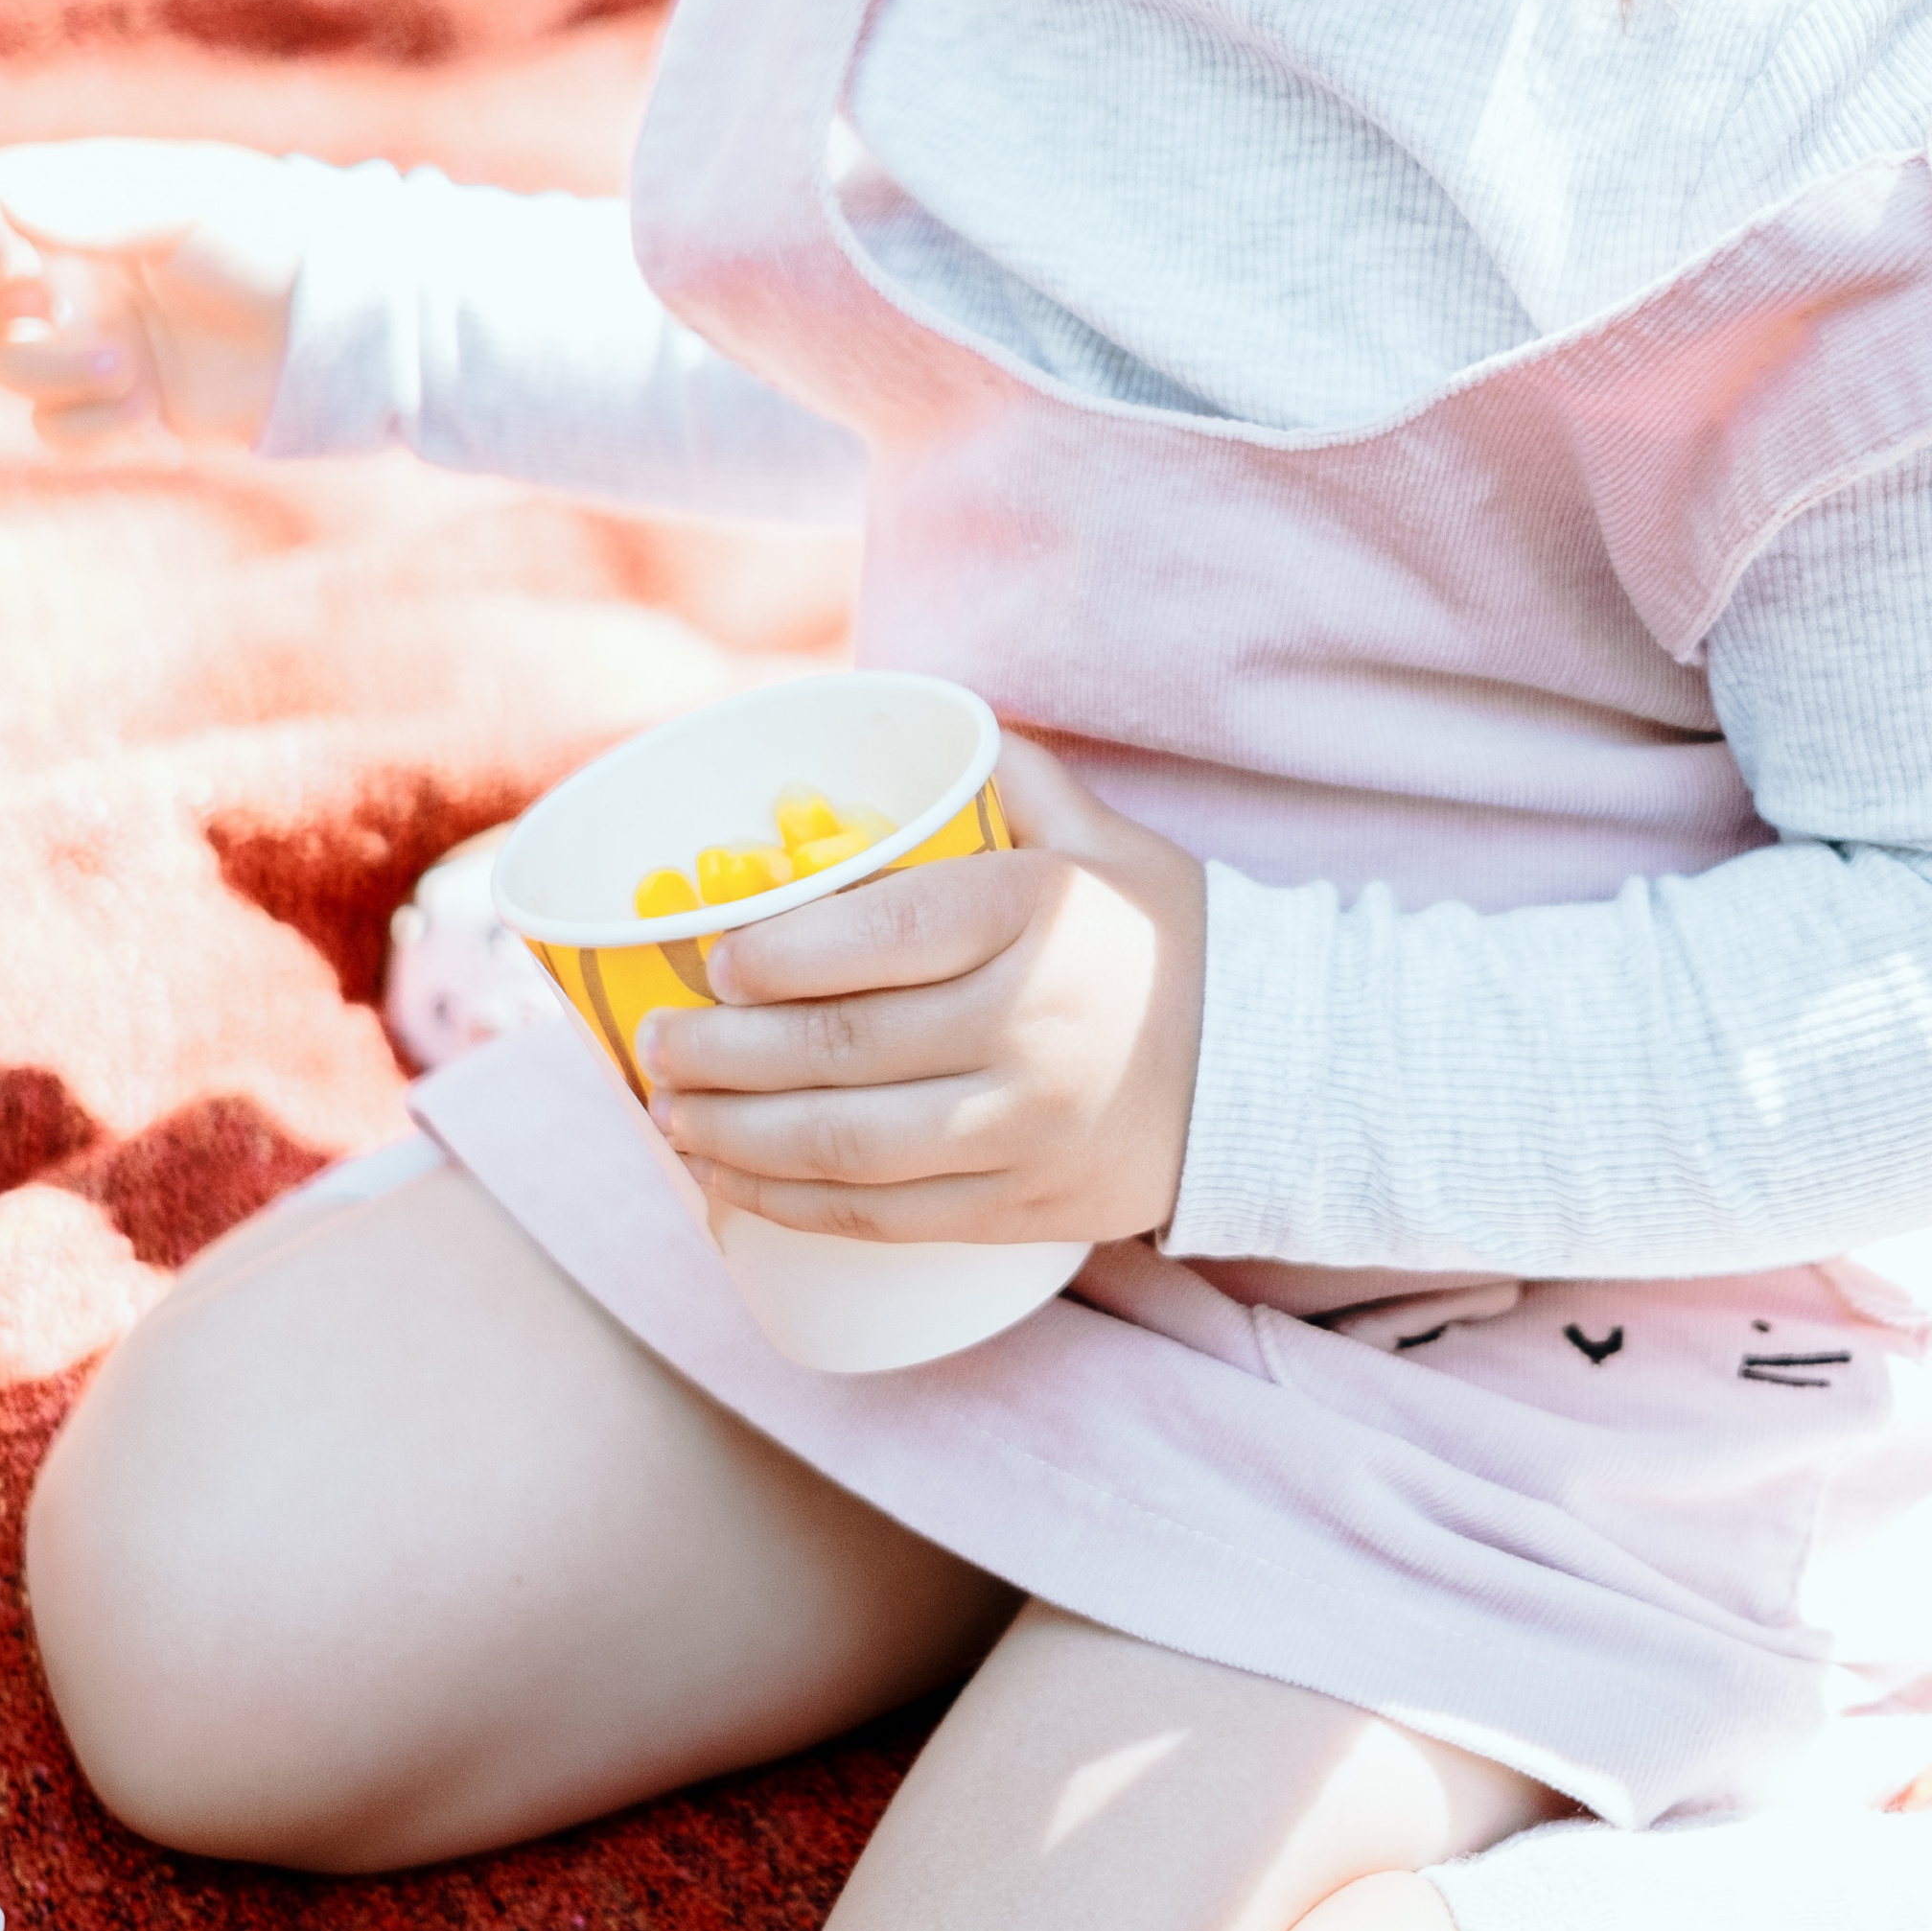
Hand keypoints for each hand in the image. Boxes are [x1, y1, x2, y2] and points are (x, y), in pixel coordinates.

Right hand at [0, 138, 310, 447]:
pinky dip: (95, 429)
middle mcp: (70, 275)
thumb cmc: (272, 241)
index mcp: (77, 207)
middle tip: (54, 305)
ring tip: (131, 372)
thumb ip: (98, 201)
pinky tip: (155, 419)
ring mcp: (89, 343)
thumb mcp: (192, 203)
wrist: (336, 331)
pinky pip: (58, 431)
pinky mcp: (117, 407)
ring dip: (54, 373)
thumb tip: (3, 194)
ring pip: (8, 367)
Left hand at [639, 736, 1206, 1247]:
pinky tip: (727, 1185)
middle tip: (651, 1048)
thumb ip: (998, 773)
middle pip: (840, 1051)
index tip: (709, 961)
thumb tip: (891, 711)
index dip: (775, 955)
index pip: (880, 937)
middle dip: (720, 1055)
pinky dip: (791, 1205)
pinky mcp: (1026, 1208)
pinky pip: (887, 1218)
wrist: (1280, 1068)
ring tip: (668, 1116)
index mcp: (1035, 916)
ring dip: (734, 1136)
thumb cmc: (1162, 933)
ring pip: (848, 1148)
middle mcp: (1030, 1026)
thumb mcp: (1097, 833)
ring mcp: (1028, 1129)